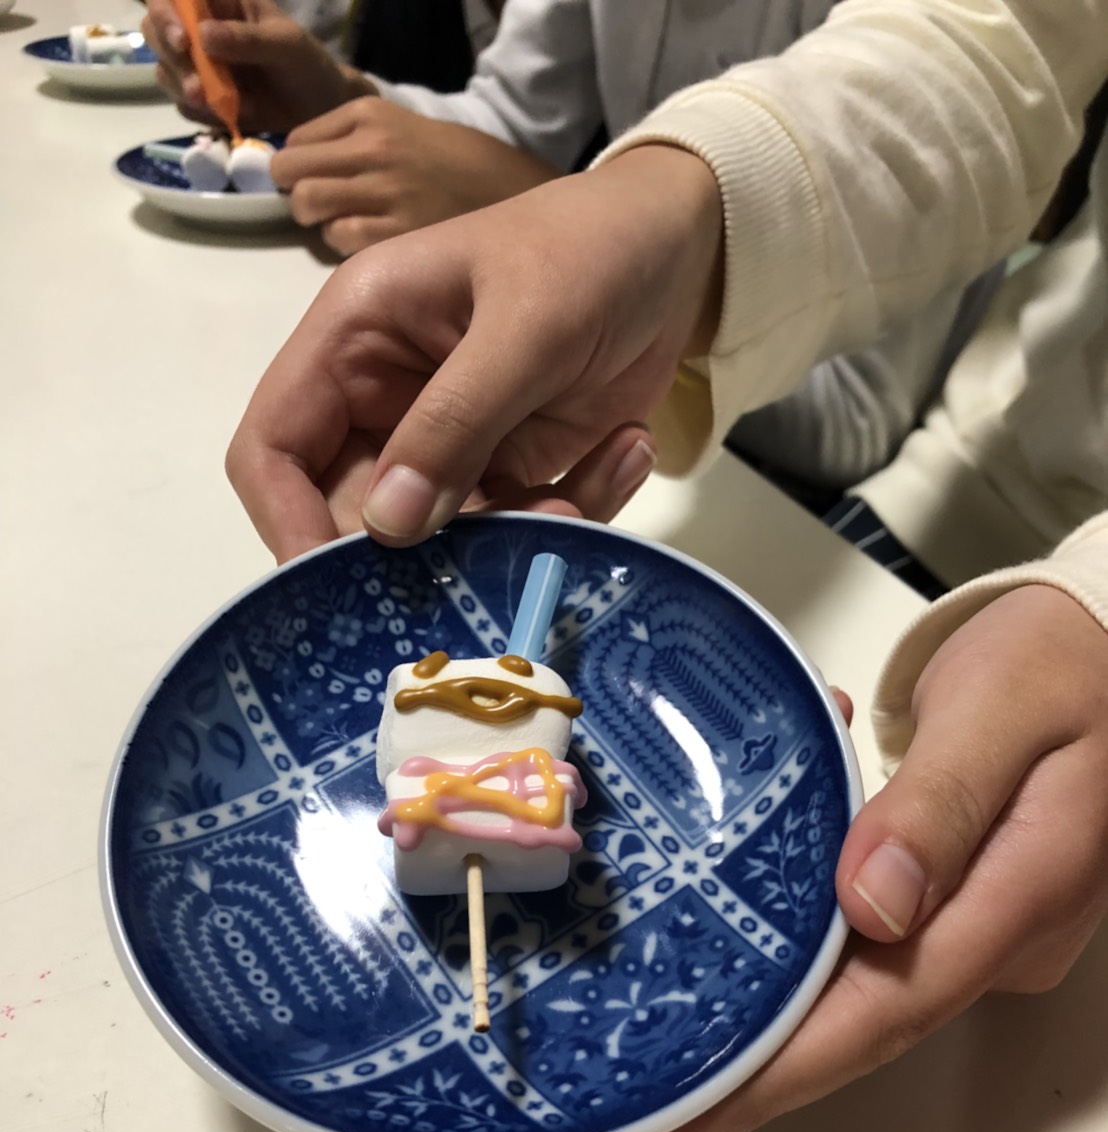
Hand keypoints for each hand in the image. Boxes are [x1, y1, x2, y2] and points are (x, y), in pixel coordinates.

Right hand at [142, 0, 367, 133]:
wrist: (321, 109)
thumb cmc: (307, 64)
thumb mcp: (286, 45)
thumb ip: (248, 39)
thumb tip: (204, 36)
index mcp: (218, 2)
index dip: (165, 12)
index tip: (183, 38)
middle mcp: (200, 30)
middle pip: (155, 30)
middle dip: (171, 56)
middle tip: (197, 84)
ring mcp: (199, 66)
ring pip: (165, 70)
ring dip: (183, 88)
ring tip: (216, 105)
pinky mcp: (204, 100)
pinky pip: (184, 107)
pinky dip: (202, 115)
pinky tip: (231, 116)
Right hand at [226, 144, 722, 560]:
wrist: (679, 243)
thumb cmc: (589, 251)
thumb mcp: (525, 325)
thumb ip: (454, 423)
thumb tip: (388, 526)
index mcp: (354, 340)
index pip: (275, 445)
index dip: (286, 520)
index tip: (328, 592)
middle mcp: (386, 400)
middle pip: (354, 513)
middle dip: (416, 556)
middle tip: (482, 575)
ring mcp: (449, 441)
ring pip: (442, 538)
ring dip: (510, 539)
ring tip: (578, 501)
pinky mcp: (509, 468)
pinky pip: (515, 526)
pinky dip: (571, 513)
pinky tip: (623, 449)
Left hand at [271, 97, 561, 256]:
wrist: (507, 189)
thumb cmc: (451, 163)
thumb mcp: (398, 127)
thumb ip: (349, 140)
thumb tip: (299, 167)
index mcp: (368, 115)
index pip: (296, 142)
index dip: (295, 166)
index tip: (309, 179)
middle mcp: (372, 148)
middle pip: (293, 175)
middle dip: (296, 195)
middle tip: (318, 207)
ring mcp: (384, 191)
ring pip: (309, 206)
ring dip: (316, 220)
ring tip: (343, 223)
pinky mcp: (397, 231)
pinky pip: (340, 238)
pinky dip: (343, 242)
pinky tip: (367, 240)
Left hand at [621, 585, 1107, 1131]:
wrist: (1103, 642)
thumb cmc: (1055, 661)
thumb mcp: (999, 709)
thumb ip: (939, 804)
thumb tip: (873, 904)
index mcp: (1022, 893)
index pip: (889, 1008)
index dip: (787, 1073)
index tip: (694, 1119)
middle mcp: (1006, 932)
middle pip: (870, 1021)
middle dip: (760, 1080)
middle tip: (652, 1129)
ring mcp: (989, 923)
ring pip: (867, 991)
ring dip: (773, 1030)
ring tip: (675, 1066)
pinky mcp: (966, 901)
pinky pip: (874, 944)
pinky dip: (801, 961)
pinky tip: (734, 967)